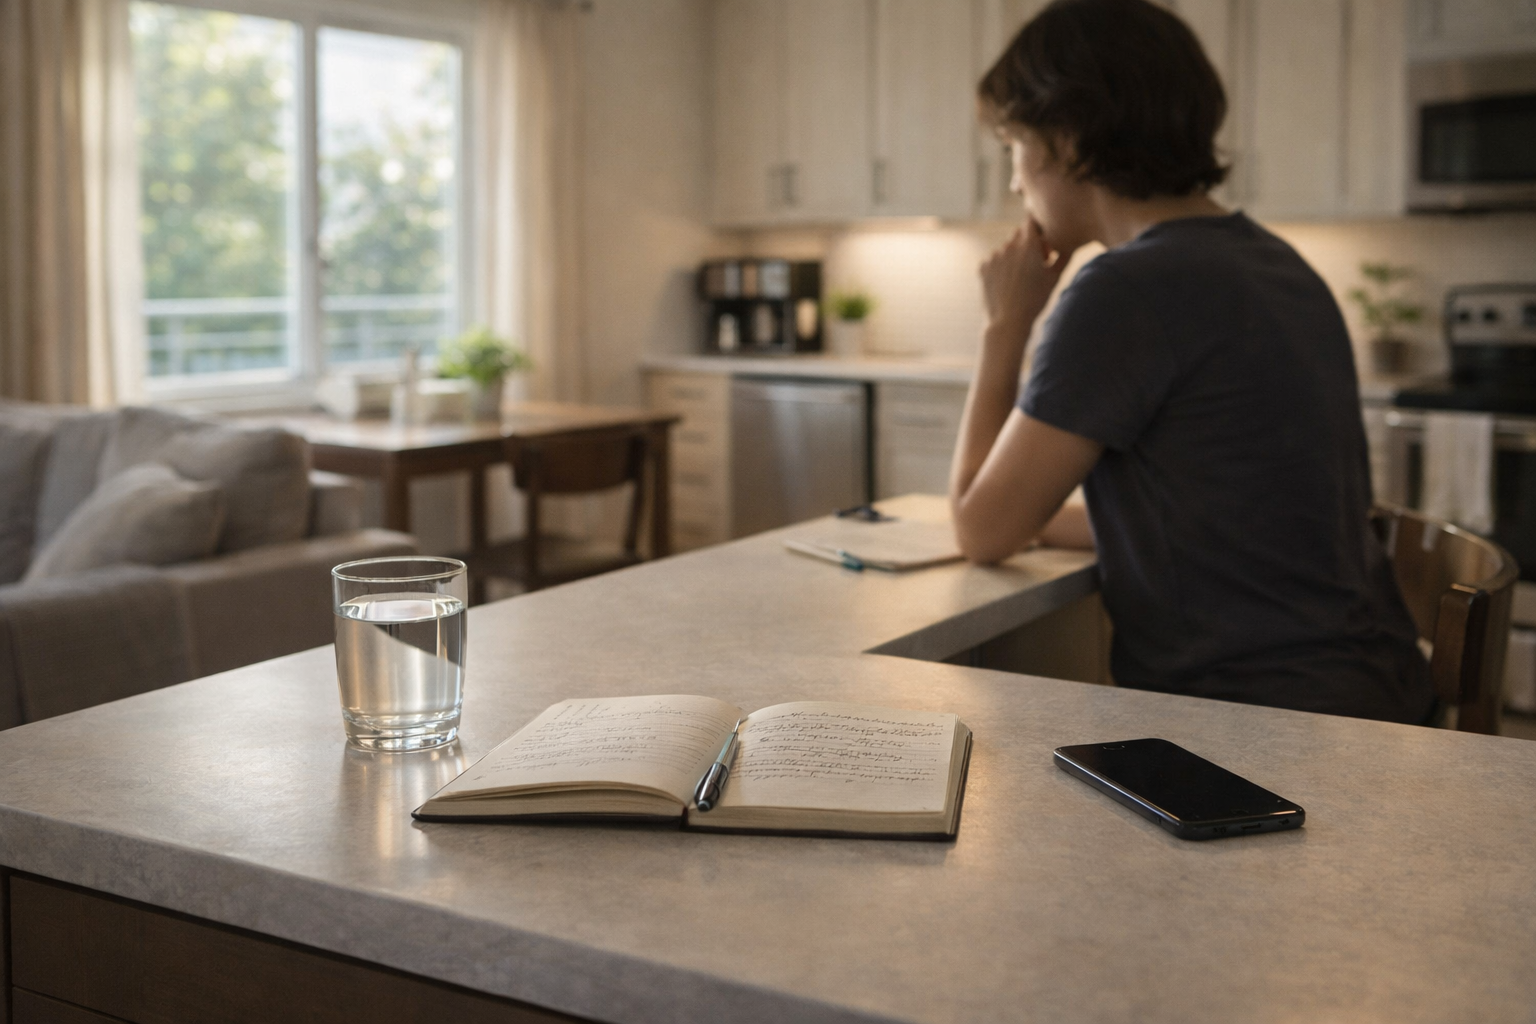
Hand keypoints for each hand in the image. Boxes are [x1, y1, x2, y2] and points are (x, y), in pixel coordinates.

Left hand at [979, 218, 1075, 341]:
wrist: (1008, 321)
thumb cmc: (1036, 300)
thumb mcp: (1055, 277)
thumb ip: (1063, 255)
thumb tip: (1069, 242)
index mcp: (1029, 245)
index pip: (1032, 220)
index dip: (1038, 229)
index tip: (1043, 241)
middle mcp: (1009, 245)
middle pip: (1018, 233)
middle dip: (1027, 243)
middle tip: (1035, 263)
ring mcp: (994, 256)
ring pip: (1005, 247)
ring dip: (1013, 256)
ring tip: (1021, 278)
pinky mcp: (982, 266)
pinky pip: (993, 259)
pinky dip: (1000, 266)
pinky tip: (1007, 282)